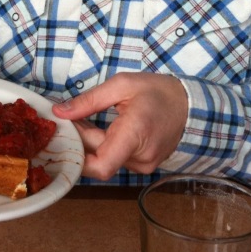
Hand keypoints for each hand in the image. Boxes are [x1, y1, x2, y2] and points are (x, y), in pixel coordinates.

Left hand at [52, 73, 187, 179]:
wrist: (190, 105)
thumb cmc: (158, 91)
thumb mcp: (121, 85)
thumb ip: (89, 101)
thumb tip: (60, 112)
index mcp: (135, 134)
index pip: (101, 166)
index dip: (78, 156)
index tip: (65, 136)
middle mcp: (141, 157)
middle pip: (98, 159)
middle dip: (79, 139)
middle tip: (67, 117)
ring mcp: (144, 165)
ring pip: (106, 159)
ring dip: (91, 142)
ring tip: (83, 119)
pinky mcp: (143, 166)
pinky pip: (116, 159)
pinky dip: (104, 145)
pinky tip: (99, 128)